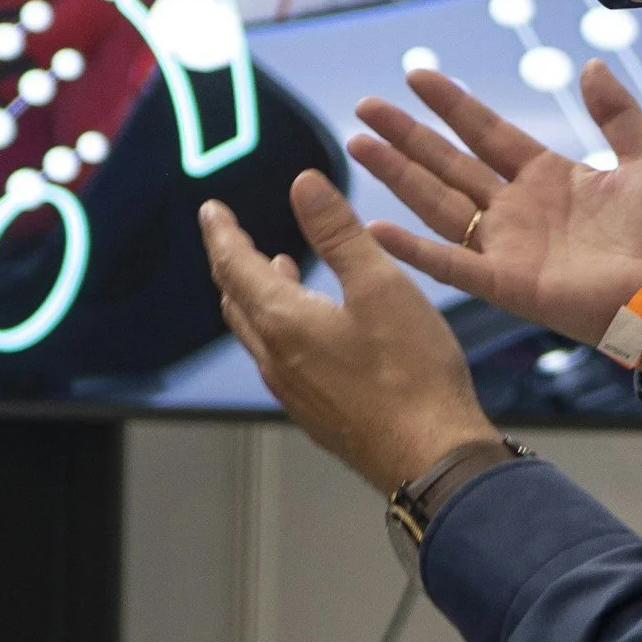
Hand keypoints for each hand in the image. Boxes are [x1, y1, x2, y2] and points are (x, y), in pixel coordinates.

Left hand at [200, 172, 497, 492]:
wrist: (430, 456)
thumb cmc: (411, 372)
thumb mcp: (379, 285)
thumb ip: (338, 232)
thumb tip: (304, 185)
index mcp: (283, 321)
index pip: (234, 265)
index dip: (221, 232)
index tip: (211, 210)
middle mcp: (275, 358)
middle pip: (236, 300)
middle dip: (232, 261)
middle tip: (232, 235)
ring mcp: (292, 390)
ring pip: (256, 332)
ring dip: (256, 294)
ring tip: (274, 267)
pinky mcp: (314, 411)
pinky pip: (277, 358)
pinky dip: (278, 326)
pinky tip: (309, 324)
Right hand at [348, 59, 641, 351]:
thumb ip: (616, 112)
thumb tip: (590, 64)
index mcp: (548, 176)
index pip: (486, 131)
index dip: (452, 104)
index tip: (416, 75)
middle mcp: (517, 209)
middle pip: (448, 163)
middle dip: (406, 135)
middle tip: (365, 107)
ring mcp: (506, 246)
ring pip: (437, 203)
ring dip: (397, 176)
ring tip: (358, 146)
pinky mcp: (505, 284)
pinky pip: (449, 264)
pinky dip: (411, 250)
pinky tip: (375, 229)